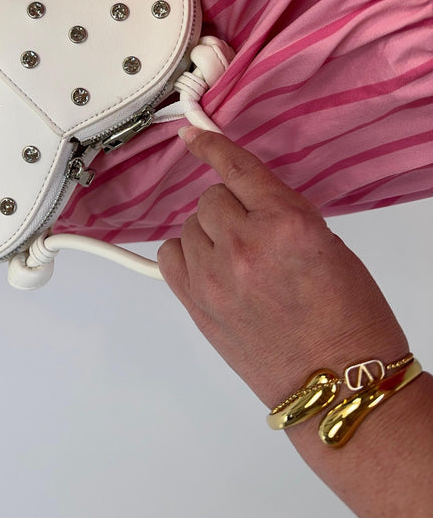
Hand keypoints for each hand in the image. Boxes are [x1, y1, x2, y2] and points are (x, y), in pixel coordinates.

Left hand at [157, 129, 407, 407]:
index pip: (237, 169)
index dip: (211, 146)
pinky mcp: (196, 305)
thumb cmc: (347, 319)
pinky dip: (187, 255)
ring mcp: (215, 277)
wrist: (336, 383)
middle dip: (232, 209)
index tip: (193, 134)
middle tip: (254, 235)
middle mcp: (245, 245)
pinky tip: (210, 268)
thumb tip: (247, 200)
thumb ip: (281, 215)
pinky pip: (169, 256)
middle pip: (210, 198)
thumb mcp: (327, 245)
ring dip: (210, 234)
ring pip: (190, 226)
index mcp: (287, 223)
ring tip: (238, 260)